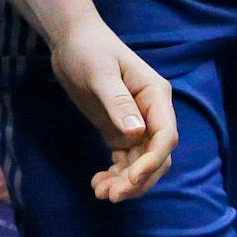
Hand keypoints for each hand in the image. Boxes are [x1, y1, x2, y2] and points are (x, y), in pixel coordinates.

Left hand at [47, 20, 176, 201]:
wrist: (71, 41)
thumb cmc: (88, 49)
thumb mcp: (99, 73)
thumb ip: (117, 101)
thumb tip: (137, 132)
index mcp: (155, 96)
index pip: (165, 136)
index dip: (152, 161)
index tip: (131, 179)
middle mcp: (152, 113)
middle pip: (157, 157)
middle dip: (138, 179)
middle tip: (111, 195)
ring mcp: (137, 124)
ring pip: (141, 163)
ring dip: (125, 182)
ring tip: (100, 192)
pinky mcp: (120, 131)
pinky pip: (125, 161)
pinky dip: (116, 175)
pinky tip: (98, 183)